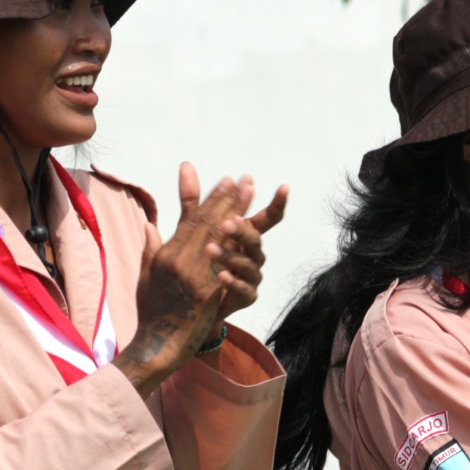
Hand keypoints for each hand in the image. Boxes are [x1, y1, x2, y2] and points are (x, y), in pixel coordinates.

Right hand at [112, 163, 248, 395]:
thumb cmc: (152, 311)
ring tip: (251, 195)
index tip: (227, 181)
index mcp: (167, 254)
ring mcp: (193, 276)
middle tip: (245, 180)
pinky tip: (249, 231)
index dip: (211, 198)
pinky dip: (236, 246)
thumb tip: (151, 224)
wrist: (157, 344)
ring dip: (236, 214)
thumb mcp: (146, 276)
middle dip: (228, 199)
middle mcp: (179, 260)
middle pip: (208, 223)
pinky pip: (224, 264)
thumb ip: (152, 248)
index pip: (192, 218)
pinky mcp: (205, 294)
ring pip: (217, 238)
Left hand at [196, 172, 289, 329]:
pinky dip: (233, 282)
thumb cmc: (198, 264)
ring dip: (230, 255)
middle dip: (243, 229)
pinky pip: (244, 289)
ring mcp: (251, 276)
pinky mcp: (245, 297)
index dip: (277, 203)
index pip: (266, 217)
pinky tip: (221, 276)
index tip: (284, 187)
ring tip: (210, 249)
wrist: (191, 305)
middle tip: (228, 222)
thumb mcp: (191, 230)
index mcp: (244, 236)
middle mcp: (251, 254)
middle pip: (255, 239)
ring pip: (248, 264)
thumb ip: (192, 200)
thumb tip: (185, 164)